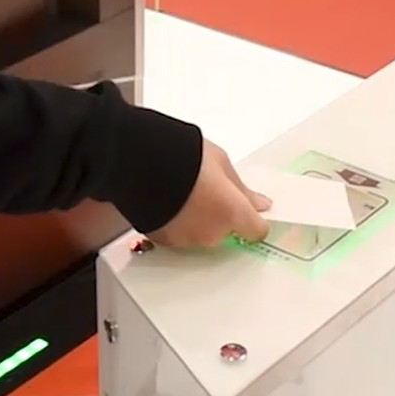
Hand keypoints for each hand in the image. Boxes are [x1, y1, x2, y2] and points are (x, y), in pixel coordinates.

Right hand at [148, 139, 271, 247]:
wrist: (137, 160)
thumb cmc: (179, 155)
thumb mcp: (219, 161)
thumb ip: (240, 187)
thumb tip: (257, 202)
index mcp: (232, 212)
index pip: (256, 230)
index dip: (253, 219)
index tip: (250, 211)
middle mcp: (211, 233)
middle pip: (225, 231)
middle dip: (219, 214)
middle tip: (205, 190)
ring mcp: (185, 239)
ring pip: (200, 233)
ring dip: (196, 219)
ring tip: (181, 193)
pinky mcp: (162, 239)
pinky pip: (176, 234)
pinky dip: (174, 222)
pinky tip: (167, 202)